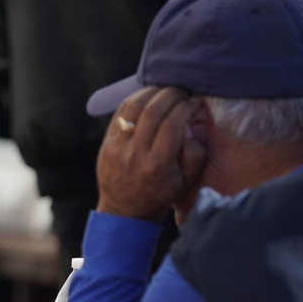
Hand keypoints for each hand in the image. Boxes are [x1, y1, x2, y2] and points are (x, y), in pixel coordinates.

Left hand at [95, 87, 206, 222]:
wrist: (125, 211)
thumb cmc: (161, 194)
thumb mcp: (187, 181)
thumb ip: (195, 154)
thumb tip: (191, 125)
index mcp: (158, 164)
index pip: (172, 123)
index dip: (186, 106)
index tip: (194, 102)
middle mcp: (135, 154)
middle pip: (153, 110)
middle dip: (172, 94)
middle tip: (182, 92)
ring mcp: (118, 147)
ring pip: (134, 106)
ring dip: (153, 92)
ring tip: (166, 91)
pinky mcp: (107, 143)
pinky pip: (120, 112)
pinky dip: (135, 99)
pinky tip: (148, 96)